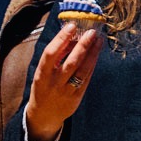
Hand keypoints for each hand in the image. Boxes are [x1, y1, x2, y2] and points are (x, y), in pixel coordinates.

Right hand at [23, 22, 103, 140]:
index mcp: (42, 74)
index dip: (61, 38)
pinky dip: (92, 64)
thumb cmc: (44, 87)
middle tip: (92, 31)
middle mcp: (54, 83)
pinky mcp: (76, 97)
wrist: (44, 114)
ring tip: (99, 40)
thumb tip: (71, 37)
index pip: (51, 53)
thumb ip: (56, 57)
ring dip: (93, 54)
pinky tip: (97, 53)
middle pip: (71, 62)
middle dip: (83, 45)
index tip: (72, 26)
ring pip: (82, 70)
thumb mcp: (43, 72)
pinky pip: (87, 78)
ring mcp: (66, 91)